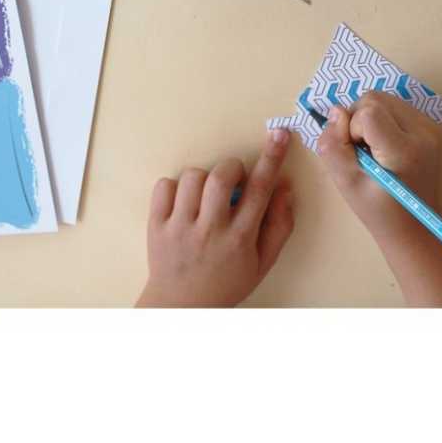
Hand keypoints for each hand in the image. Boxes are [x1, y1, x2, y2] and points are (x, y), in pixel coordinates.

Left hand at [136, 128, 293, 306]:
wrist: (182, 307)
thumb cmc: (227, 282)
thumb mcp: (263, 262)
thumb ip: (279, 224)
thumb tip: (285, 186)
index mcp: (240, 239)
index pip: (259, 189)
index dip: (272, 157)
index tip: (279, 134)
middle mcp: (209, 231)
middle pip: (221, 177)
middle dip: (232, 167)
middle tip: (234, 177)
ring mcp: (180, 228)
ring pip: (192, 177)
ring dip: (203, 176)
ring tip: (206, 194)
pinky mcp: (156, 226)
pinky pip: (164, 186)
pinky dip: (174, 186)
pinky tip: (184, 201)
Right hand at [317, 92, 440, 242]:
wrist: (414, 226)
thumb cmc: (378, 210)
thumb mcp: (346, 183)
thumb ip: (333, 145)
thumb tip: (335, 110)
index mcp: (404, 150)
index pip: (369, 111)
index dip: (352, 127)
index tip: (356, 152)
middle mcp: (422, 132)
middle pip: (375, 98)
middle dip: (358, 119)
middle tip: (361, 151)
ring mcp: (429, 127)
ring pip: (384, 98)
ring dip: (369, 117)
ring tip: (373, 148)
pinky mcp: (429, 125)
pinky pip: (395, 105)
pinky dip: (382, 119)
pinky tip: (384, 144)